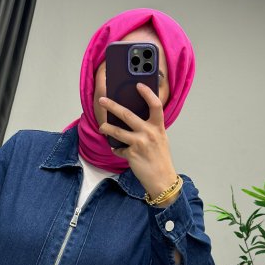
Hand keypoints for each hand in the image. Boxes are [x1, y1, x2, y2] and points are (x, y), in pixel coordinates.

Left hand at [97, 83, 178, 198]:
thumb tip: (132, 120)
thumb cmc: (160, 159)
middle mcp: (149, 133)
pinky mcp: (131, 154)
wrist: (162, 180)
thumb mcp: (160, 139)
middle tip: (102, 100)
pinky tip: (117, 149)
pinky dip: (116, 149)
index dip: (147, 93)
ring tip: (101, 127)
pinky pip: (118, 148)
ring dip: (106, 128)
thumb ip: (150, 128)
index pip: (155, 105)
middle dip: (112, 106)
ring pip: (117, 131)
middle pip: (127, 114)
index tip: (138, 85)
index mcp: (158, 127)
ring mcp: (140, 143)